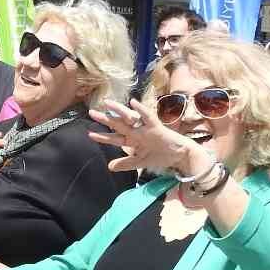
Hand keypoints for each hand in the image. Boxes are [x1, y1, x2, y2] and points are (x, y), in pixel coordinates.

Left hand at [87, 100, 210, 177]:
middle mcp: (137, 132)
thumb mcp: (139, 163)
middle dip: (105, 120)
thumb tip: (109, 167)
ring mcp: (145, 128)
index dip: (102, 137)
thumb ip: (125, 164)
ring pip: (130, 117)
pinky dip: (141, 110)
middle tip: (91, 113)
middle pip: (118, 125)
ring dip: (119, 110)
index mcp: (132, 141)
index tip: (89, 134)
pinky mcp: (156, 127)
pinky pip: (148, 117)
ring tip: (107, 103)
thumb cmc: (160, 156)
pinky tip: (133, 103)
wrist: (179, 155)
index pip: (114, 138)